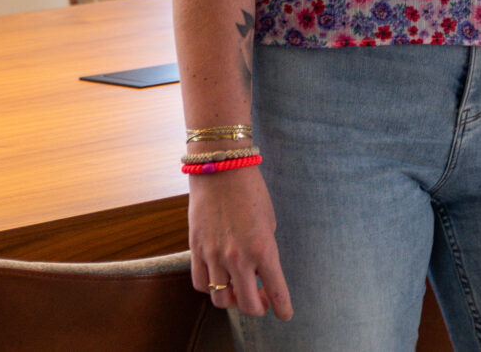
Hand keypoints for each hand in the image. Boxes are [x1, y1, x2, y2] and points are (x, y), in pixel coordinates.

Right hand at [186, 169, 292, 319]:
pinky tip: (218, 277)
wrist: (220, 167)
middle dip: (258, 308)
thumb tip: (259, 274)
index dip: (283, 309)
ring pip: (221, 299)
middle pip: (247, 306)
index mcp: (263, 250)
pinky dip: (210, 286)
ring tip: (237, 289)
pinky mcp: (195, 248)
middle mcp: (238, 258)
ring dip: (231, 300)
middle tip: (260, 298)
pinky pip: (200, 282)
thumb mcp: (268, 223)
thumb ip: (264, 252)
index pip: (277, 293)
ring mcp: (214, 255)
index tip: (284, 314)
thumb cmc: (250, 191)